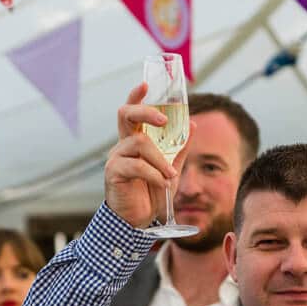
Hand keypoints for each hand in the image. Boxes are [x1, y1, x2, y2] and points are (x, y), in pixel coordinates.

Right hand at [104, 83, 195, 227]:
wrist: (137, 222)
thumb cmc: (151, 194)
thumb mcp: (170, 169)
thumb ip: (179, 148)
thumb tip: (192, 124)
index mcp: (134, 141)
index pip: (131, 112)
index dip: (136, 96)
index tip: (145, 83)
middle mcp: (122, 145)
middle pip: (125, 114)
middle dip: (146, 112)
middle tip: (164, 121)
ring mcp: (115, 158)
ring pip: (139, 143)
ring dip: (160, 159)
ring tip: (170, 175)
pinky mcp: (113, 173)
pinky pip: (136, 166)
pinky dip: (153, 174)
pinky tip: (162, 183)